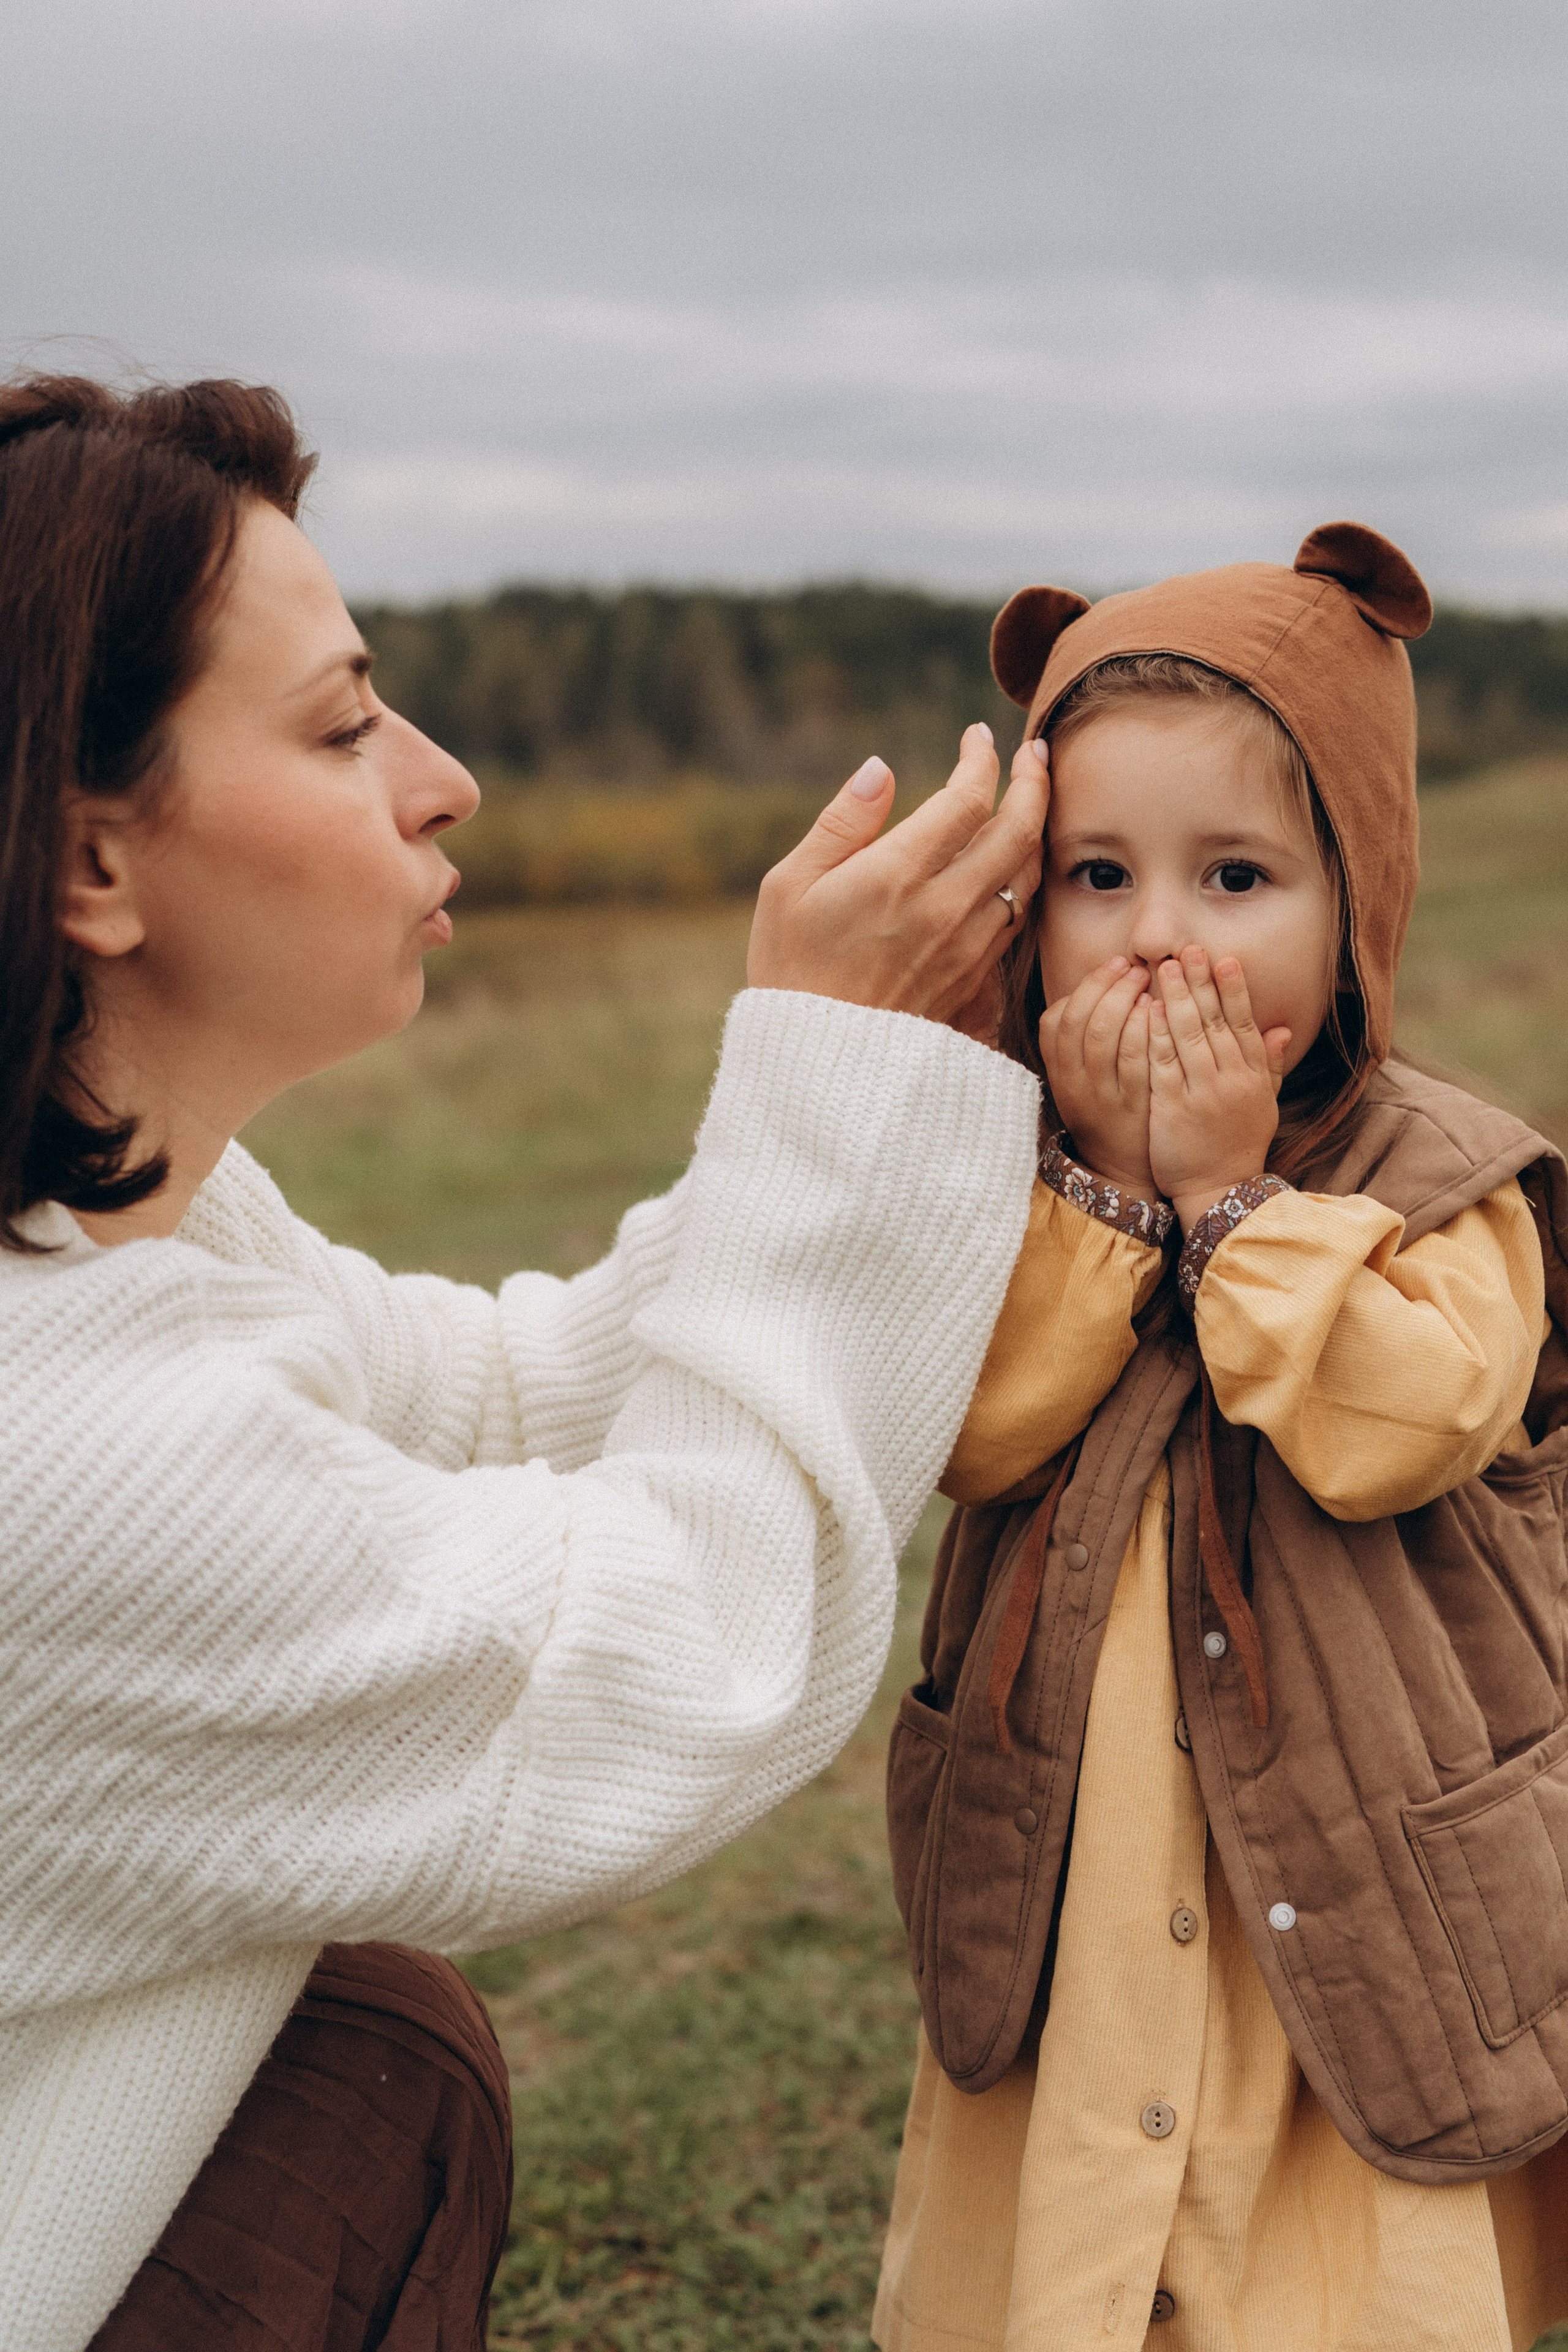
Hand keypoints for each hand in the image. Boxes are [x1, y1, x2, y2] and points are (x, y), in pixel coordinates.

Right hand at [746, 729, 1045, 1023]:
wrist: (816, 1061)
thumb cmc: (790, 969)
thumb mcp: (789, 887)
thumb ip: (841, 823)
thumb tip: (880, 769)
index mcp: (895, 876)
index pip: (967, 800)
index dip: (981, 760)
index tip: (977, 738)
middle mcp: (943, 907)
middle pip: (1018, 830)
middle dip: (1035, 781)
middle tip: (1033, 754)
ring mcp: (966, 945)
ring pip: (1027, 874)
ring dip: (1038, 828)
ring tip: (1032, 798)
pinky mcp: (973, 975)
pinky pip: (1016, 915)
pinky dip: (1025, 877)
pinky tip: (1015, 861)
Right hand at [1038, 957, 1157, 1199]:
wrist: (1123, 1171)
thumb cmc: (1109, 1113)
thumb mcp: (1081, 1080)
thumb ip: (1084, 1040)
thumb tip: (1103, 985)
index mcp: (1059, 1072)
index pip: (1056, 1018)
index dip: (1084, 986)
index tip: (1113, 966)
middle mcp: (1074, 1082)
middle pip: (1079, 1019)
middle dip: (1106, 984)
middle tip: (1134, 967)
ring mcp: (1101, 1095)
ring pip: (1102, 1034)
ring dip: (1124, 999)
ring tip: (1147, 981)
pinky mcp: (1131, 1105)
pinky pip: (1133, 1059)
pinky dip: (1143, 1028)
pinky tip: (1158, 1010)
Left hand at [1147, 948, 1290, 1229]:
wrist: (1220, 1190)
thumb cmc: (1238, 1145)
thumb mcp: (1263, 1105)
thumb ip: (1269, 1065)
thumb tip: (1282, 1029)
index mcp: (1254, 1076)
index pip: (1245, 1023)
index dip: (1235, 990)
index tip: (1225, 959)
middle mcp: (1232, 1079)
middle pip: (1216, 1021)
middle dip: (1202, 982)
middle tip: (1188, 949)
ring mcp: (1203, 1092)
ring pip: (1190, 1035)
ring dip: (1177, 998)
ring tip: (1165, 967)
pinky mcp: (1174, 1107)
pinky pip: (1164, 1063)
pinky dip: (1156, 1034)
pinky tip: (1147, 1010)